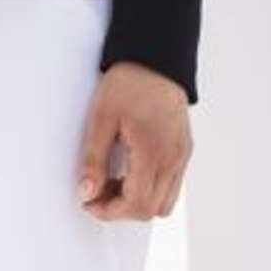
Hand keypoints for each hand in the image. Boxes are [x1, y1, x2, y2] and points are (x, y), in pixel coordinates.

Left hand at [78, 62, 189, 220]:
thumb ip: (94, 160)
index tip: (89, 201)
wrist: (156, 59)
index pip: (136, 204)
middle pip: (152, 210)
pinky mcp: (183, 151)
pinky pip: (171, 186)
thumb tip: (86, 192)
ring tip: (114, 181)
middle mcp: (173, 159)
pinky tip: (130, 171)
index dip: (109, 212)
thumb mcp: (102, 118)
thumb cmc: (129, 83)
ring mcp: (182, 156)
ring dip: (137, 201)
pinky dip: (150, 189)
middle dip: (122, 209)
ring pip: (164, 203)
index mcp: (153, 152)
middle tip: (98, 191)